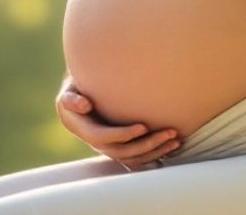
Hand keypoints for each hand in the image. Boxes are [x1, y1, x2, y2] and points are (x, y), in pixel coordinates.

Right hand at [55, 79, 182, 169]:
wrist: (81, 94)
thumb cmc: (77, 86)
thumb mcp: (69, 90)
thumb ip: (72, 98)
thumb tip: (83, 105)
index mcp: (83, 128)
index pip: (104, 137)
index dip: (123, 134)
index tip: (143, 127)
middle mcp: (96, 142)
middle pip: (123, 151)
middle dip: (147, 144)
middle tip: (169, 132)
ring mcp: (108, 146)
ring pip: (133, 157)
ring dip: (155, 151)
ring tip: (176, 139)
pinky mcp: (120, 146)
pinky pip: (138, 157)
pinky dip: (155, 154)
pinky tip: (171, 146)